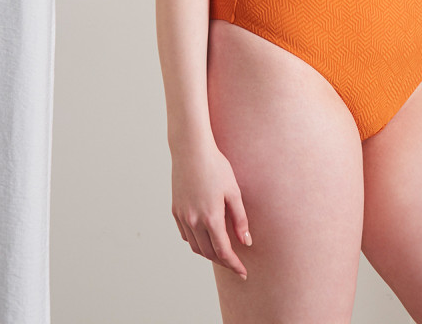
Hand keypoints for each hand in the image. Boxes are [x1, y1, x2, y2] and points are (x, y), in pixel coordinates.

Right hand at [171, 139, 251, 278]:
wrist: (191, 150)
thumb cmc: (216, 167)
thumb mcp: (234, 191)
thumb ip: (240, 219)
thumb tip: (246, 242)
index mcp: (211, 218)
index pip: (223, 252)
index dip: (234, 264)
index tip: (243, 273)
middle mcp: (194, 221)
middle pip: (208, 253)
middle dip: (222, 261)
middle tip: (235, 264)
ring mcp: (182, 217)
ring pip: (195, 246)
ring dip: (208, 252)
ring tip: (221, 251)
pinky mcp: (175, 210)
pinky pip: (185, 234)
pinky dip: (196, 241)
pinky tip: (205, 236)